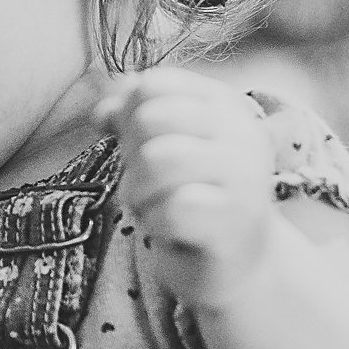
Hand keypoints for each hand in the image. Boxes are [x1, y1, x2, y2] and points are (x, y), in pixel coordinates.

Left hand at [96, 67, 277, 311]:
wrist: (235, 263)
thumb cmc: (191, 196)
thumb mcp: (159, 147)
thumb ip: (131, 119)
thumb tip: (103, 112)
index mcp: (223, 105)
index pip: (152, 85)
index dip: (128, 116)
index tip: (141, 145)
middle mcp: (242, 132)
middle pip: (149, 119)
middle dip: (130, 155)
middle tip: (146, 181)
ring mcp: (246, 176)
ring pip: (158, 159)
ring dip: (138, 190)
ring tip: (152, 204)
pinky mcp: (236, 221)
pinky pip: (171, 209)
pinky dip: (154, 222)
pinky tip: (169, 230)